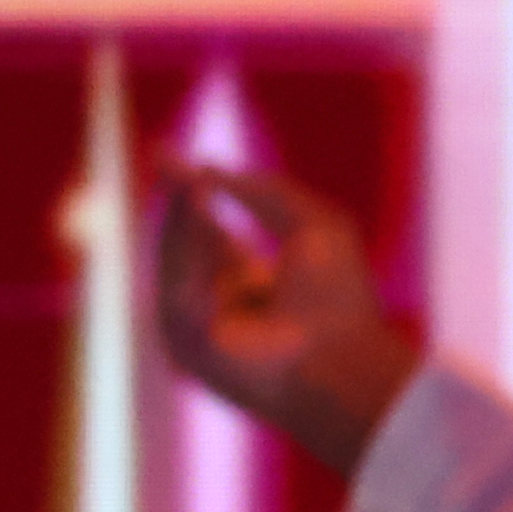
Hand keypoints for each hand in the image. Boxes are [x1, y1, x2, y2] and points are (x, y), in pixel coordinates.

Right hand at [151, 167, 427, 473]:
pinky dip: (182, 246)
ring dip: (178, 216)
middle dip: (173, 198)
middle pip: (180, 242)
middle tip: (164, 154)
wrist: (348, 359)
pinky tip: (195, 205)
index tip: (168, 153)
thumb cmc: (342, 300)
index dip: (187, 192)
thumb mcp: (314, 226)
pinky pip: (174, 286)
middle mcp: (219, 306)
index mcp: (249, 285)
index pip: (204, 231)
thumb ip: (266, 192)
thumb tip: (209, 169)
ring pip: (173, 260)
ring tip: (191, 179)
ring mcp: (198, 329)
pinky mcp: (187, 347)